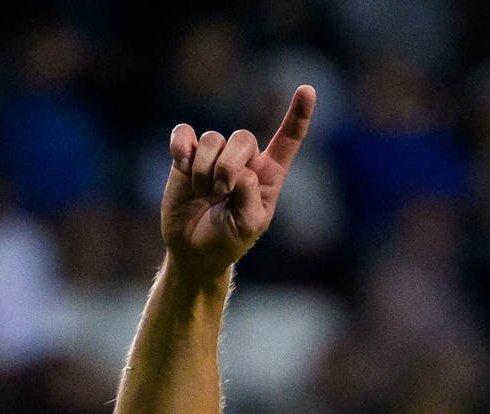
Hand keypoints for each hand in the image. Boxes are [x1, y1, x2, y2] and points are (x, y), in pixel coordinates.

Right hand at [161, 86, 314, 283]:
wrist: (194, 248)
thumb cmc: (229, 239)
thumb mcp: (248, 225)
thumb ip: (249, 196)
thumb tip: (239, 170)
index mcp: (268, 176)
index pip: (288, 140)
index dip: (298, 116)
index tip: (307, 89)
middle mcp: (245, 160)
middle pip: (243, 138)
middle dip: (229, 166)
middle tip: (220, 193)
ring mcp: (215, 155)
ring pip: (212, 139)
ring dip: (204, 170)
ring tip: (203, 194)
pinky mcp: (187, 154)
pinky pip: (184, 133)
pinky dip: (181, 147)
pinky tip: (181, 165)